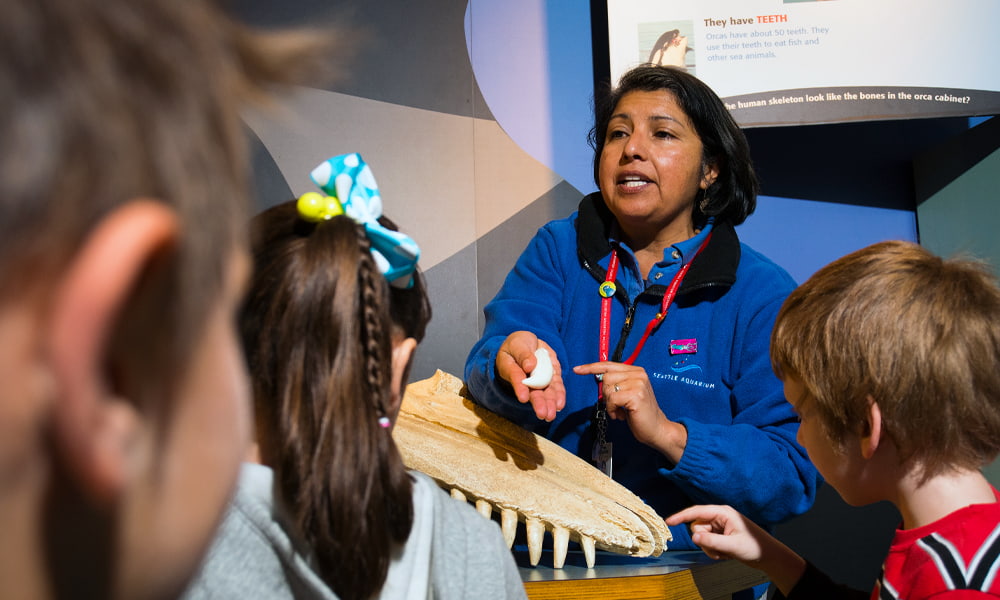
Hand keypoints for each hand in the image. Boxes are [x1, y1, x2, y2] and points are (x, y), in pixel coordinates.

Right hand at [496, 331, 564, 421]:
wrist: (528, 343)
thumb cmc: (518, 344)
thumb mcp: (517, 343)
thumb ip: (523, 354)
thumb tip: (530, 365)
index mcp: (511, 368)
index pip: (516, 377)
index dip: (520, 388)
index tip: (524, 398)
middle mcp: (525, 378)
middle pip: (532, 391)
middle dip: (538, 403)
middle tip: (542, 414)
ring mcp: (539, 378)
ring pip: (545, 392)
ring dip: (549, 403)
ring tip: (551, 415)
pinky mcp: (551, 376)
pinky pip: (556, 386)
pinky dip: (559, 395)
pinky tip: (560, 405)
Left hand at [572, 361, 685, 461]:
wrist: (656, 429)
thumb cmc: (639, 413)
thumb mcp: (627, 393)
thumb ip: (616, 383)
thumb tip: (596, 376)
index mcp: (636, 371)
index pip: (609, 365)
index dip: (591, 367)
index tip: (577, 370)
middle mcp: (638, 374)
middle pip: (605, 377)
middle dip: (606, 394)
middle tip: (617, 406)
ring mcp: (638, 383)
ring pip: (607, 389)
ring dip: (610, 404)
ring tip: (621, 411)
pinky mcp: (636, 395)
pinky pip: (612, 400)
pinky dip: (612, 410)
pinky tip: (622, 415)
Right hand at [666, 505, 805, 594]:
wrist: (767, 555)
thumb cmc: (754, 546)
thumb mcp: (732, 545)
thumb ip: (711, 541)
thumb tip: (693, 537)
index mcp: (723, 513)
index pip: (697, 512)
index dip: (682, 516)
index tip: (669, 521)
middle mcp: (719, 517)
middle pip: (697, 526)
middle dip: (704, 541)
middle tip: (718, 550)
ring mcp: (719, 526)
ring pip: (701, 536)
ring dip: (709, 548)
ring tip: (724, 553)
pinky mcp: (720, 535)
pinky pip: (707, 542)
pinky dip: (713, 550)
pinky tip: (725, 554)